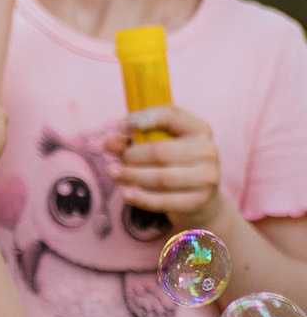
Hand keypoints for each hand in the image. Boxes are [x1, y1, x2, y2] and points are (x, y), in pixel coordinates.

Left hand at [104, 105, 223, 222]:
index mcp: (198, 128)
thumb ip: (129, 138)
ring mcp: (207, 177)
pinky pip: (167, 201)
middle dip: (132, 156)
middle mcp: (207, 151)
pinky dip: (142, 199)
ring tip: (114, 174)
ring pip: (163, 178)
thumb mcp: (154, 142)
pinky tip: (126, 194)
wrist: (198, 195)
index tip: (120, 127)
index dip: (144, 118)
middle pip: (161, 151)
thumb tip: (109, 144)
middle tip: (116, 159)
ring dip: (133, 176)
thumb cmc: (171, 160)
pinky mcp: (200, 200)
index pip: (171, 115)